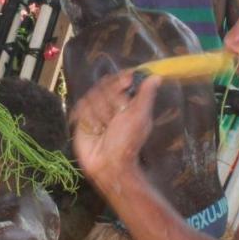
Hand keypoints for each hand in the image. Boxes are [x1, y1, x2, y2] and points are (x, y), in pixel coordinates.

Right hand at [69, 70, 159, 185]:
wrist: (107, 163)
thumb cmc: (127, 142)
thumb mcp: (139, 117)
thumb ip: (146, 95)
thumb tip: (156, 76)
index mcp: (127, 100)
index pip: (120, 78)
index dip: (121, 80)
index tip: (126, 83)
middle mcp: (110, 102)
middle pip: (105, 85)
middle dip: (110, 100)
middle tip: (115, 116)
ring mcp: (95, 109)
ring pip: (92, 95)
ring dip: (100, 112)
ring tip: (105, 128)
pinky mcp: (81, 117)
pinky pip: (81, 106)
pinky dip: (89, 118)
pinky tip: (95, 130)